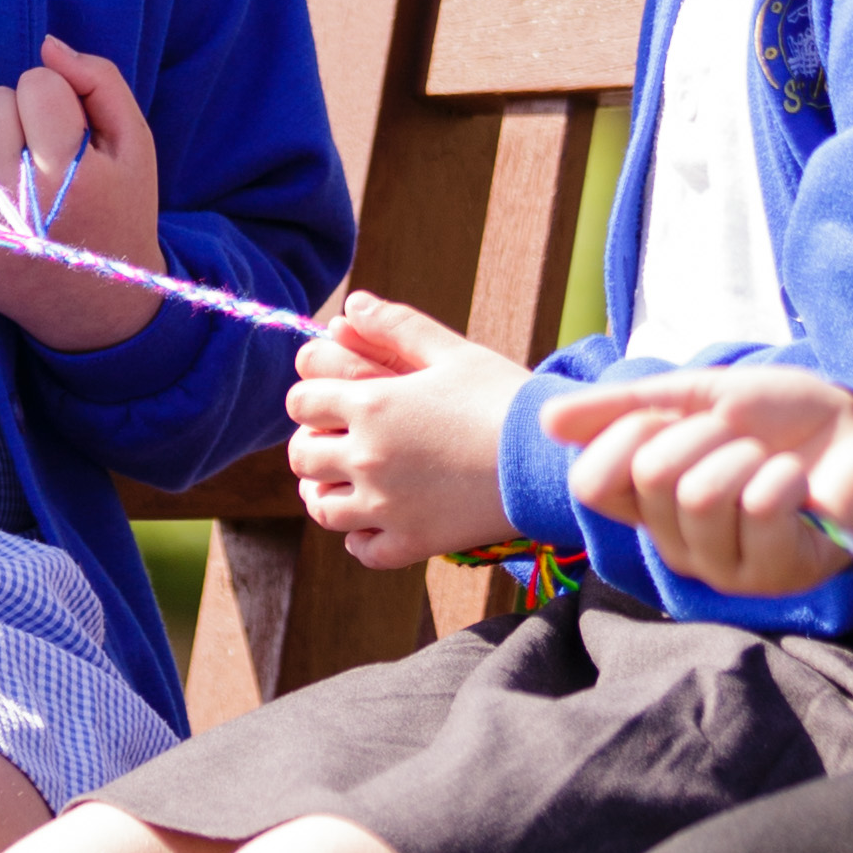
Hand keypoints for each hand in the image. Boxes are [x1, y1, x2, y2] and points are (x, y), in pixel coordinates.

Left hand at [0, 36, 161, 353]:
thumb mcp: (135, 144)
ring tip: (16, 174)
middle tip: (44, 154)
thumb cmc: (120, 212)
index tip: (70, 131)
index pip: (36, 83)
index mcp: (72, 176)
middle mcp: (18, 204)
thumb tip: (46, 46)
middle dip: (19, 116)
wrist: (95, 304)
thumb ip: (100, 81)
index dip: (55, 98)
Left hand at [287, 293, 526, 569]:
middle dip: (312, 445)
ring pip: (322, 508)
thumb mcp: (454, 351)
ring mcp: (385, 507)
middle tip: (338, 442)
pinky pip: (361, 549)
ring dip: (327, 492)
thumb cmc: (505, 398)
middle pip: (301, 457)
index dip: (312, 397)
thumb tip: (353, 303)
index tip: (331, 401)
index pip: (300, 402)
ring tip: (350, 482)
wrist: (551, 459)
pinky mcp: (411, 542)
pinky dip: (360, 537)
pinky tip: (377, 520)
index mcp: (372, 405)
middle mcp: (367, 458)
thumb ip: (398, 325)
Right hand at [537, 365, 852, 599]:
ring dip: (748, 455)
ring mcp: (725, 567)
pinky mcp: (777, 576)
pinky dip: (785, 477)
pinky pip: (759, 508)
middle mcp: (677, 544)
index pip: (592, 481)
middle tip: (742, 438)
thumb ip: (624, 409)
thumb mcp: (697, 395)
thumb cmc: (779, 418)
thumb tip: (548, 420)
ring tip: (772, 464)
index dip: (629, 433)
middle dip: (705, 433)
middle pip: (653, 476)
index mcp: (649, 505)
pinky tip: (802, 487)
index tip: (673, 416)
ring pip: (702, 494)